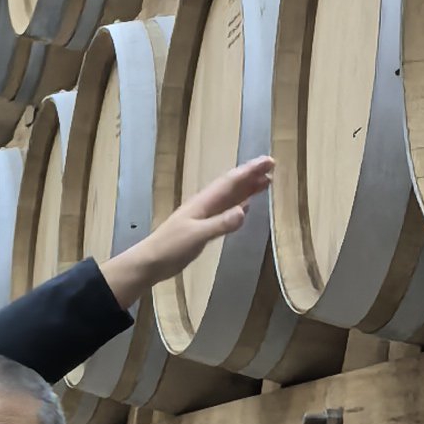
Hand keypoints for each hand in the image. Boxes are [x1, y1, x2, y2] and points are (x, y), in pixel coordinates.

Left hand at [100, 158, 273, 311]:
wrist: (150, 262)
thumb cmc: (171, 247)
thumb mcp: (197, 236)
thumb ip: (220, 224)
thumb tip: (245, 210)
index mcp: (204, 202)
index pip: (231, 182)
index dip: (250, 171)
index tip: (269, 161)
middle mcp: (206, 205)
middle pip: (232, 186)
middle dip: (251, 175)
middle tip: (272, 166)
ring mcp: (204, 216)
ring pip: (230, 197)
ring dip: (247, 189)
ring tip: (266, 182)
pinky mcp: (203, 228)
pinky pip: (225, 211)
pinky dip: (238, 206)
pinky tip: (245, 206)